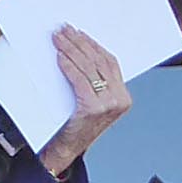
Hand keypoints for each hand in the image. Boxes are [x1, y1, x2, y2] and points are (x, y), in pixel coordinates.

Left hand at [44, 25, 131, 174]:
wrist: (67, 151)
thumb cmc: (75, 126)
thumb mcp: (91, 103)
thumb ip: (93, 83)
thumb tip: (78, 52)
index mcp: (123, 97)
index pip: (109, 62)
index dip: (93, 45)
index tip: (78, 33)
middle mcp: (119, 99)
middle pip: (99, 62)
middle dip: (79, 43)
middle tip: (64, 31)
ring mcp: (109, 105)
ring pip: (89, 68)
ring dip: (71, 50)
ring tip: (58, 40)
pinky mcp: (94, 108)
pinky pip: (80, 80)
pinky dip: (68, 66)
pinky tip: (60, 57)